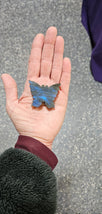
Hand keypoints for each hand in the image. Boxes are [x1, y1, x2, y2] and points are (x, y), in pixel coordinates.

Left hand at [1, 26, 70, 149]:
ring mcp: (53, 90)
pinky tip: (65, 60)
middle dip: (49, 46)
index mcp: (31, 85)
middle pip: (46, 61)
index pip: (34, 63)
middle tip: (51, 31)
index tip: (39, 36)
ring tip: (59, 40)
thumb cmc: (24, 123)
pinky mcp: (62, 98)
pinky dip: (66, 71)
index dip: (36, 50)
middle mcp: (43, 85)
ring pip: (56, 68)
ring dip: (58, 54)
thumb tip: (5, 74)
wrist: (36, 136)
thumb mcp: (12, 106)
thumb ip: (11, 89)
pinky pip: (65, 82)